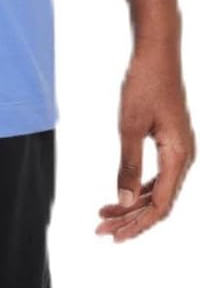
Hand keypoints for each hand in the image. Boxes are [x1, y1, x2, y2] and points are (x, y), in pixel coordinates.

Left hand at [95, 38, 195, 242]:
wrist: (157, 51)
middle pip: (159, 202)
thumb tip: (124, 202)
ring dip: (133, 205)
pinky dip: (138, 186)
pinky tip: (121, 194)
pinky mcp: (172, 141)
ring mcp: (179, 149)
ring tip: (105, 217)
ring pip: (158, 189)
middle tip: (102, 231)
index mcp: (179, 156)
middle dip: (131, 219)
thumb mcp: (130, 126)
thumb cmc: (144, 83)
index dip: (137, 224)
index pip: (160, 205)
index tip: (113, 235)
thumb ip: (128, 165)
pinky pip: (158, 175)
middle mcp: (184, 157)